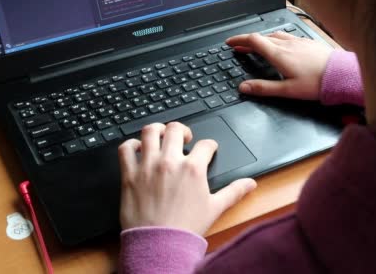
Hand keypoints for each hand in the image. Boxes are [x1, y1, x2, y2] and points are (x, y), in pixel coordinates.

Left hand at [118, 122, 256, 234]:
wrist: (160, 244)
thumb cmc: (186, 227)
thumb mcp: (215, 208)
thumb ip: (234, 191)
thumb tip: (250, 184)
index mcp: (193, 169)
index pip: (205, 145)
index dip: (210, 145)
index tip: (208, 149)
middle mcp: (170, 162)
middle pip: (176, 129)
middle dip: (183, 130)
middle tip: (184, 137)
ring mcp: (148, 166)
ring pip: (150, 132)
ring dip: (157, 130)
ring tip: (160, 134)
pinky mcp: (129, 175)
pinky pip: (125, 149)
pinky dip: (131, 145)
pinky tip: (137, 148)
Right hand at [226, 31, 333, 99]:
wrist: (340, 74)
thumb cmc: (316, 83)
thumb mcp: (287, 90)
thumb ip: (263, 88)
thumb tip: (244, 87)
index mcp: (279, 54)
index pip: (253, 41)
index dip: (239, 40)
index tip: (230, 42)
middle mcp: (287, 44)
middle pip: (262, 37)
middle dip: (248, 41)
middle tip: (239, 46)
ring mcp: (298, 41)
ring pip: (275, 35)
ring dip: (263, 39)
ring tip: (258, 45)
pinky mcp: (308, 42)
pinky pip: (288, 36)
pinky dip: (278, 39)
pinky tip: (282, 45)